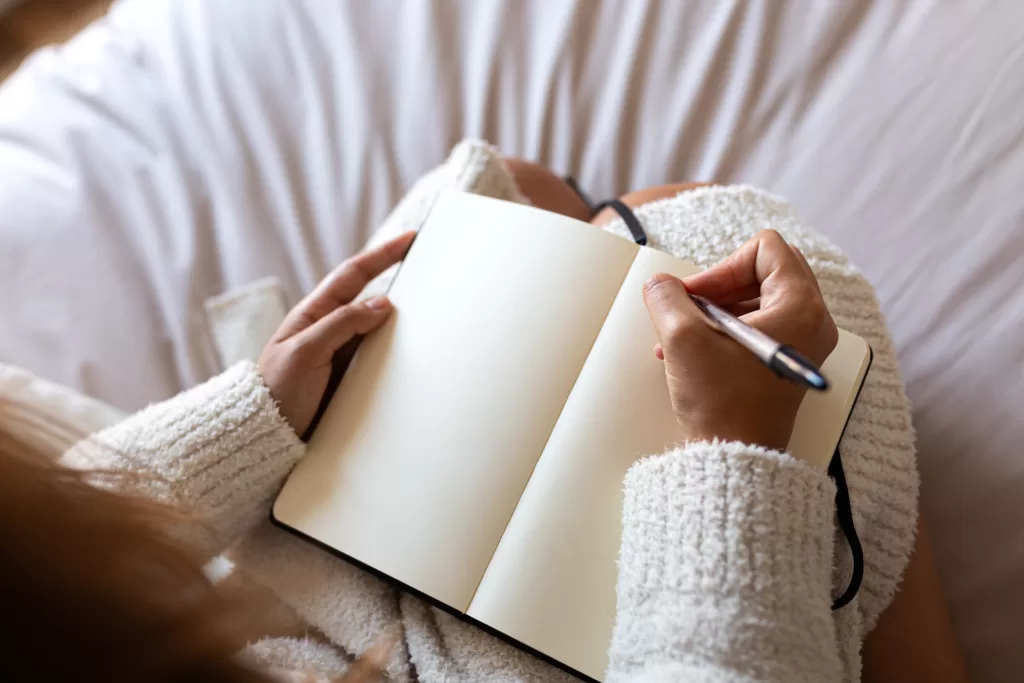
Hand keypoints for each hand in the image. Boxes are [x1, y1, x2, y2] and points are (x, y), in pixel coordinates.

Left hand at [258, 231, 415, 435]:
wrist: (267, 436)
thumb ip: (340, 325)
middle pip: (371, 297)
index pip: (353, 275)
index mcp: (314, 315)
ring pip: (380, 328)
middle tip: (429, 269)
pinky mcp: (352, 379)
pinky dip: (400, 352)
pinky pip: (381, 357)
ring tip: (430, 312)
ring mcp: (343, 354)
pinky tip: (416, 354)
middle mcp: (331, 330)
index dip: (382, 255)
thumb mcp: (304, 353)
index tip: (409, 239)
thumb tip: (382, 303)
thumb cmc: (277, 391)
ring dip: (404, 321)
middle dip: (399, 281)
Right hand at [643, 229, 838, 451]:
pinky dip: (726, 328)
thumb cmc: (725, 407)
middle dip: (720, 285)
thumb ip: (667, 298)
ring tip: (684, 335)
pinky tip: (693, 350)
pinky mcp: (788, 360)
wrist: (737, 458)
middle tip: (691, 307)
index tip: (697, 295)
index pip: (765, 249)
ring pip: (759, 297)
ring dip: (717, 308)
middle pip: (765, 269)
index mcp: (801, 306)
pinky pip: (759, 324)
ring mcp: (803, 342)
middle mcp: (812, 320)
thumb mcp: (684, 339)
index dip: (722, 265)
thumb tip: (660, 284)